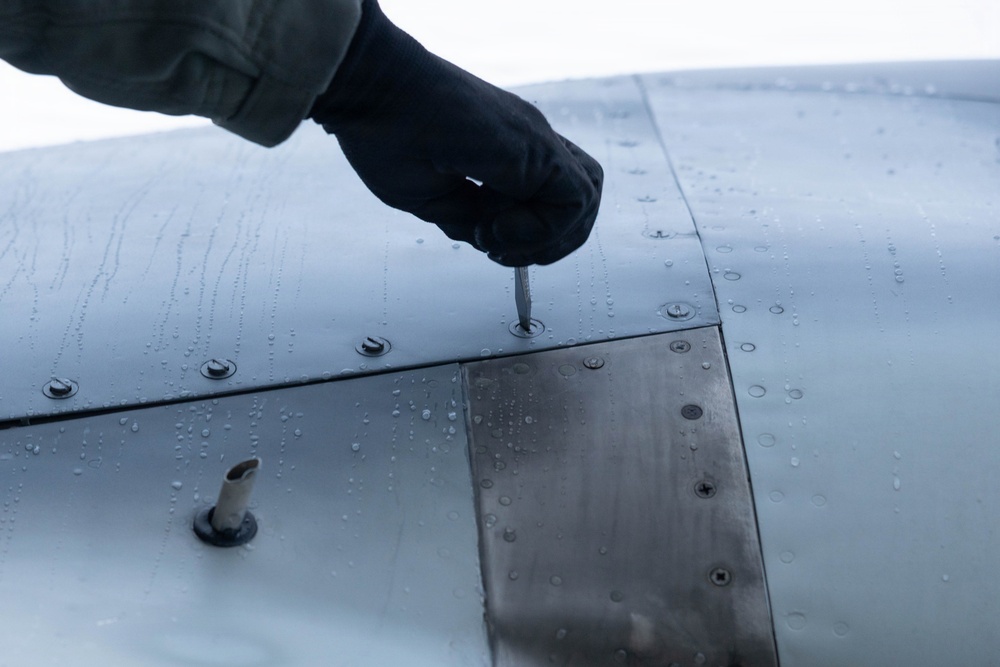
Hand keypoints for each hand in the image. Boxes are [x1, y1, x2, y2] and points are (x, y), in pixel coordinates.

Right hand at [310, 0, 602, 265]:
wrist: (372, 92)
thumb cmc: (384, 135)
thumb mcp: (432, 197)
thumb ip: (469, 218)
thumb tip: (490, 239)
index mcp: (505, 152)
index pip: (546, 198)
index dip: (529, 234)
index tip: (483, 240)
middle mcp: (528, 145)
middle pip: (577, 200)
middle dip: (550, 242)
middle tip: (500, 251)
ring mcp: (536, 143)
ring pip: (585, 201)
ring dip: (549, 239)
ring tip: (497, 239)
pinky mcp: (538, 148)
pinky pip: (574, 201)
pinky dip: (543, 230)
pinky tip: (496, 227)